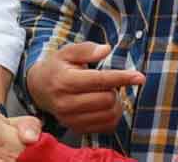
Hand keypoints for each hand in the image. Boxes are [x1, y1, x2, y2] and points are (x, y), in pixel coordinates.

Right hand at [25, 42, 144, 133]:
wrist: (38, 88)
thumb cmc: (57, 67)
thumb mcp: (67, 52)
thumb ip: (86, 49)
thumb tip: (106, 49)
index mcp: (64, 81)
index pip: (100, 80)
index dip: (122, 77)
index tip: (140, 77)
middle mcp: (65, 103)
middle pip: (107, 99)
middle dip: (114, 89)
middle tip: (107, 83)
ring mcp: (70, 118)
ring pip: (109, 114)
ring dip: (115, 103)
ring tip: (106, 94)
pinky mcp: (75, 128)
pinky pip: (105, 126)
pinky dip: (111, 115)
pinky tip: (104, 106)